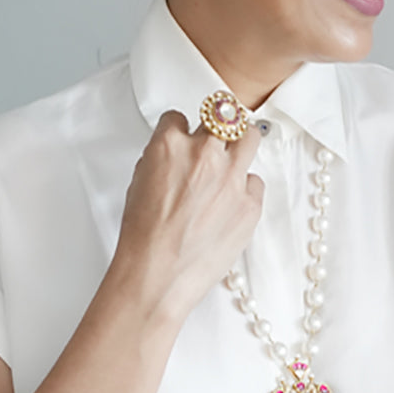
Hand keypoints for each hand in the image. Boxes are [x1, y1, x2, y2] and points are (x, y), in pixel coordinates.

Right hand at [114, 109, 263, 321]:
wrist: (157, 275)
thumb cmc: (142, 237)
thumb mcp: (138, 183)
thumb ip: (162, 159)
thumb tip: (176, 154)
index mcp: (170, 145)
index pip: (179, 117)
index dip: (180, 131)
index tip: (183, 142)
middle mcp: (205, 154)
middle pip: (223, 116)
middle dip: (218, 128)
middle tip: (214, 145)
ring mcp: (232, 178)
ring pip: (250, 136)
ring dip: (241, 144)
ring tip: (232, 163)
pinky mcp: (250, 204)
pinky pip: (255, 183)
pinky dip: (245, 190)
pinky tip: (230, 207)